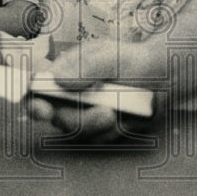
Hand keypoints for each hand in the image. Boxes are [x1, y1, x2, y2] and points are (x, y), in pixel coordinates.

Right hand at [25, 37, 169, 140]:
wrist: (164, 78)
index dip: (33, 99)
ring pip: (76, 130)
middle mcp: (70, 95)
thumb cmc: (134, 60)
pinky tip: (124, 118)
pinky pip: (98, 138)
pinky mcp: (100, 129)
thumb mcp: (110, 57)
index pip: (37, 87)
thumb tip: (57, 78)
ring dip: (96, 124)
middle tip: (102, 112)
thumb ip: (85, 66)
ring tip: (114, 113)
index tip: (42, 108)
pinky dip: (112, 131)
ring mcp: (85, 113)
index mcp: (65, 72)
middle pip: (55, 115)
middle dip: (74, 118)